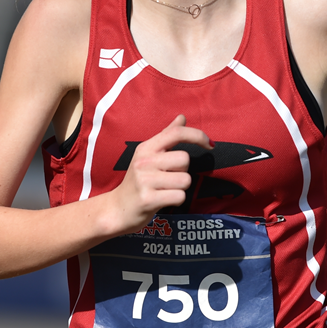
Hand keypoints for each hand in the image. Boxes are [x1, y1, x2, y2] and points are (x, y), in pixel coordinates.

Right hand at [105, 115, 211, 235]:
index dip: (197, 135)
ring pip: (185, 180)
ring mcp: (145, 180)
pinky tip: (164, 200)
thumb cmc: (138, 181)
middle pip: (184, 159)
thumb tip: (182, 117)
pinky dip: (177, 200)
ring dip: (181, 187)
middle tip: (169, 178)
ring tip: (165, 190)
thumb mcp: (147, 155)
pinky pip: (179, 196)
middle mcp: (144, 161)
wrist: (117, 209)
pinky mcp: (148, 199)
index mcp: (146, 148)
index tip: (209, 144)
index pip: (176, 133)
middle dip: (183, 171)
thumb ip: (166, 136)